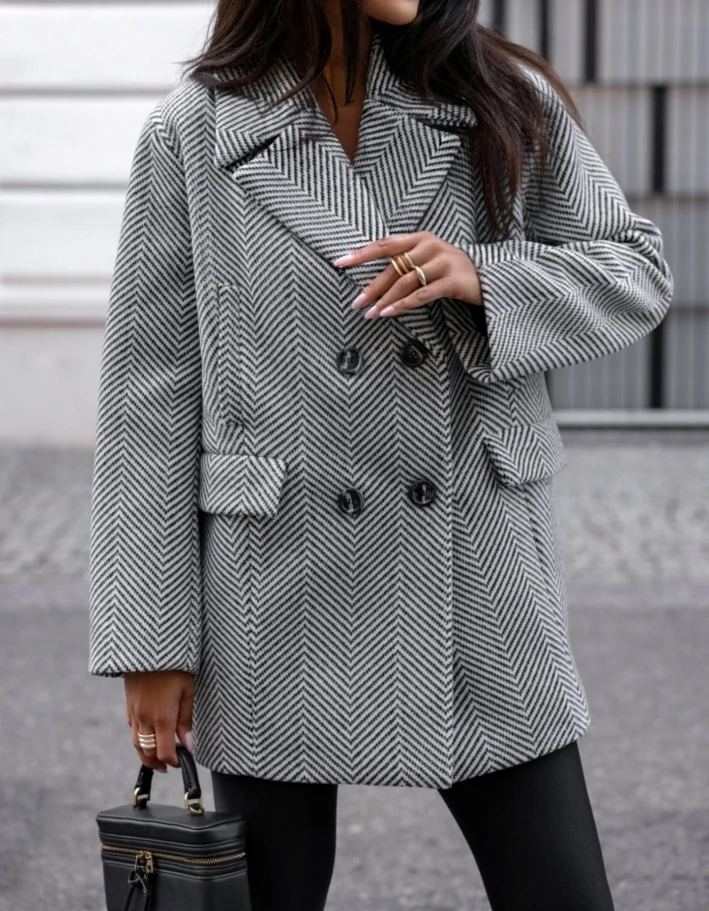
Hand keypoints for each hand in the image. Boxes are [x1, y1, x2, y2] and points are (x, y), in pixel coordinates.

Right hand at [124, 670, 194, 771]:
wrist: (147, 646)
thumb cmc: (174, 666)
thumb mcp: (187, 690)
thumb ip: (186, 719)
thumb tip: (188, 745)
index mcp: (162, 718)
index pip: (165, 753)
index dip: (173, 762)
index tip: (182, 761)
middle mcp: (145, 719)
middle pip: (148, 752)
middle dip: (158, 763)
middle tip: (170, 765)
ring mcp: (134, 713)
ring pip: (136, 743)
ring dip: (146, 754)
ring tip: (158, 758)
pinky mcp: (128, 705)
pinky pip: (132, 728)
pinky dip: (139, 738)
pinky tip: (148, 734)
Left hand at [333, 231, 482, 318]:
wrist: (490, 278)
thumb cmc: (451, 271)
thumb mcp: (428, 259)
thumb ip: (405, 261)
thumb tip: (373, 278)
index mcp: (420, 238)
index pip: (385, 244)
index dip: (361, 254)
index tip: (340, 263)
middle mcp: (430, 245)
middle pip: (393, 267)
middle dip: (371, 286)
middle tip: (355, 302)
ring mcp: (442, 261)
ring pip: (405, 281)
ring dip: (384, 300)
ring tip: (370, 315)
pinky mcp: (452, 280)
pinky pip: (422, 294)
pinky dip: (403, 304)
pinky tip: (389, 313)